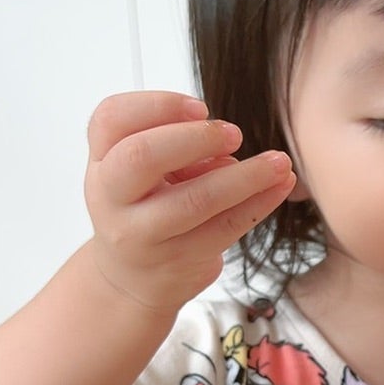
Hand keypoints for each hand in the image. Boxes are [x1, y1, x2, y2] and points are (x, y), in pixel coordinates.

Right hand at [84, 92, 294, 314]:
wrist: (132, 278)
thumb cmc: (144, 207)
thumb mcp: (142, 171)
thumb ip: (172, 146)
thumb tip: (224, 145)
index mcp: (101, 161)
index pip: (111, 119)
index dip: (157, 105)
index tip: (200, 108)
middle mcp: (111, 197)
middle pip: (141, 156)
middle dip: (195, 138)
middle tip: (235, 134)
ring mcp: (142, 234)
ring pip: (194, 200)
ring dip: (245, 177)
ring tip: (280, 162)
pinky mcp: (179, 260)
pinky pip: (226, 228)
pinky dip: (260, 202)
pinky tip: (282, 185)